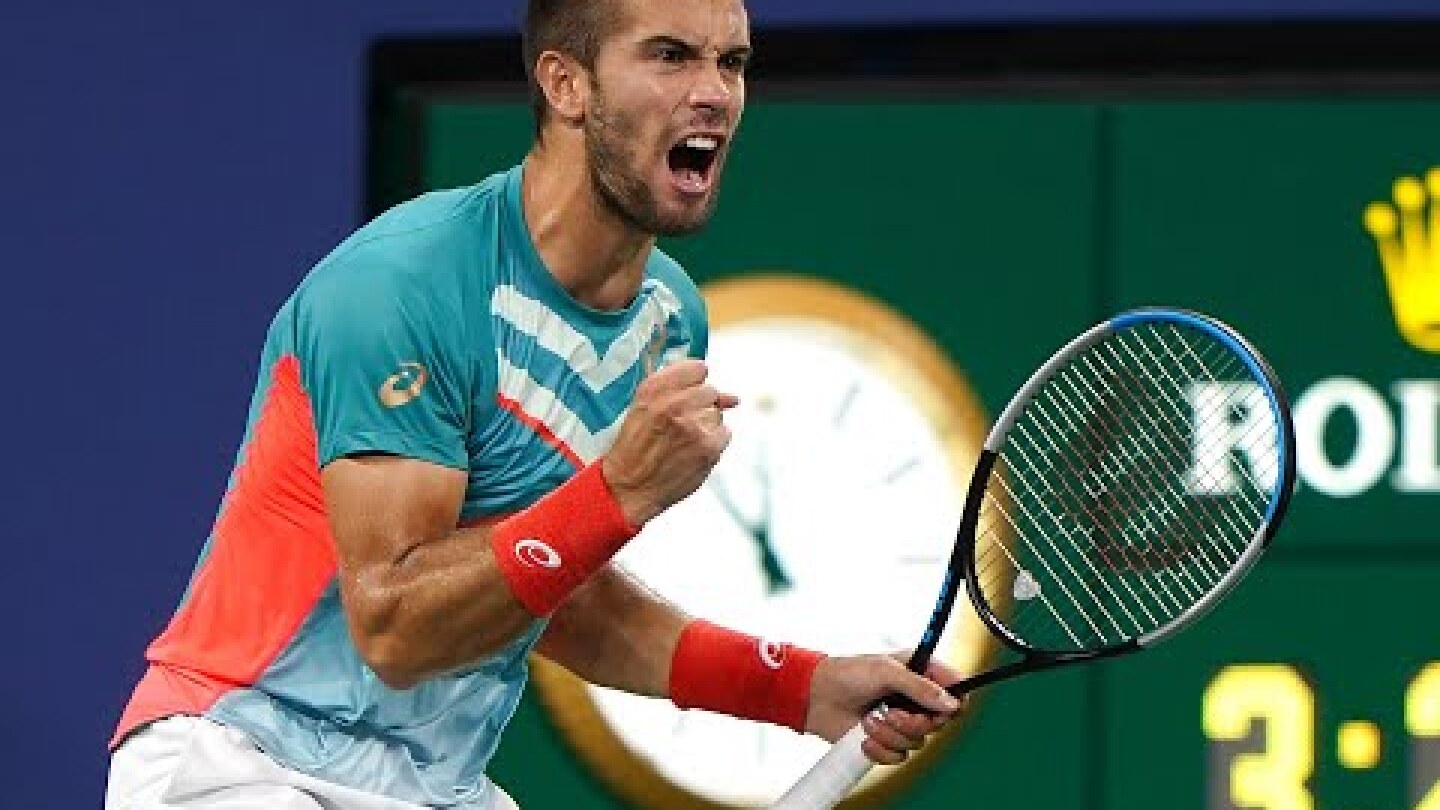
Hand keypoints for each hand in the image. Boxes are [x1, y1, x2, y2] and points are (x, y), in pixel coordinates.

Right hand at [603, 359, 739, 525]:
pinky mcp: (708, 447)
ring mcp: (694, 426)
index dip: (694, 383)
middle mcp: (674, 404)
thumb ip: (680, 392)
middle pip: (710, 391)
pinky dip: (713, 443)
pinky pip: (725, 433)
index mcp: (654, 390)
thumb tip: (731, 396)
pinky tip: (693, 451)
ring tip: (683, 441)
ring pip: (717, 414)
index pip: (697, 368)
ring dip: (705, 426)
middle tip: (681, 425)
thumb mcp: (644, 409)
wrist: (630, 487)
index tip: (687, 394)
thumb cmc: (635, 448)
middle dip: (700, 406)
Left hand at [805, 653, 966, 764]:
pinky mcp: (887, 741)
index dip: (956, 701)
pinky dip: (881, 749)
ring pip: (918, 742)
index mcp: (920, 672)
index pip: (956, 690)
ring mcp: (901, 721)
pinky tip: (864, 735)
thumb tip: (952, 704)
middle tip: (892, 713)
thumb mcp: (886, 672)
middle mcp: (914, 698)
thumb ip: (921, 687)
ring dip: (891, 734)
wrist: (815, 697)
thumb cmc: (847, 674)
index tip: (945, 709)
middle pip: (940, 723)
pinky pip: (899, 757)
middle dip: (914, 723)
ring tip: (869, 720)